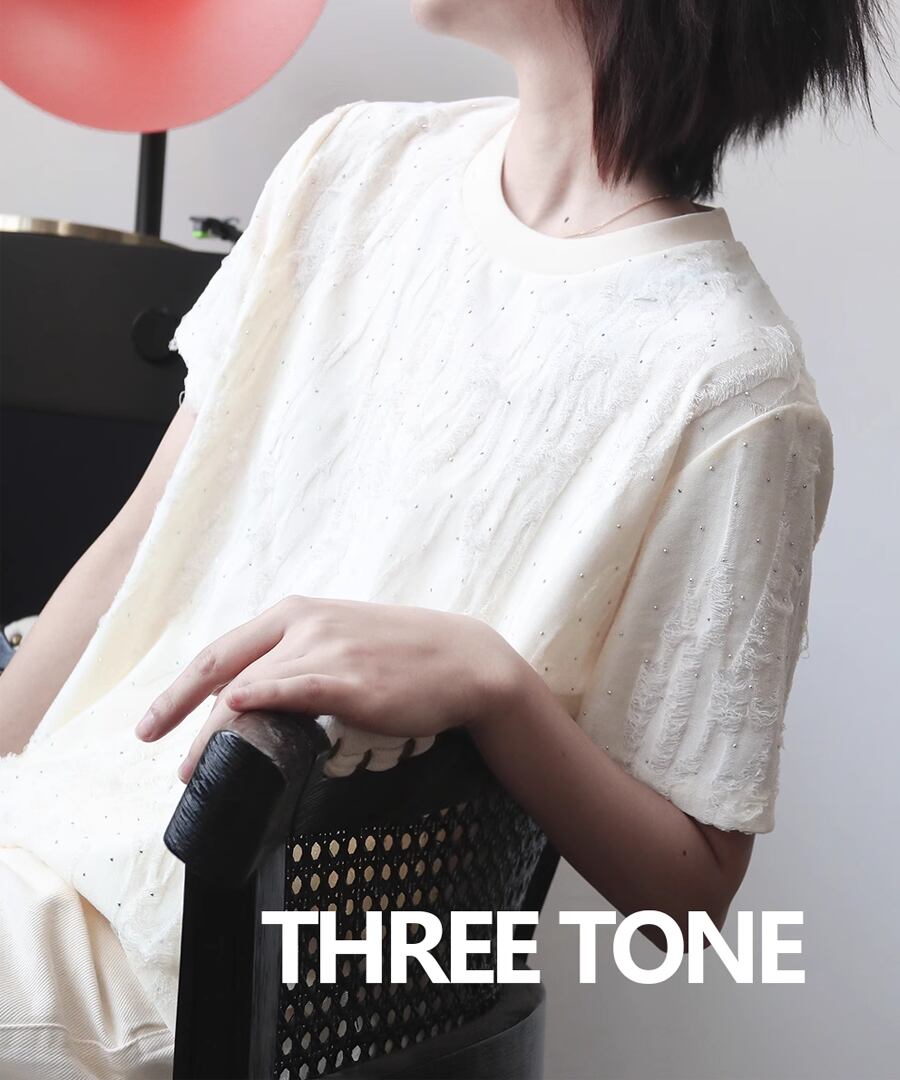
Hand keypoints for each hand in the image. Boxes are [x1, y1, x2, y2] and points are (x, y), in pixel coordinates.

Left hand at [134, 595, 524, 781]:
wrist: (462, 659)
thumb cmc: (400, 654)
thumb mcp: (340, 637)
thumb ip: (294, 657)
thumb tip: (249, 702)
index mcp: (295, 612)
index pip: (220, 652)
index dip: (178, 692)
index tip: (150, 726)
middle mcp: (304, 624)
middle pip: (226, 677)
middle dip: (189, 724)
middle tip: (179, 770)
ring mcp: (327, 650)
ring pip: (251, 693)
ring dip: (219, 738)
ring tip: (203, 775)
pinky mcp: (352, 680)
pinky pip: (296, 689)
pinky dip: (262, 699)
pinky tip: (239, 714)